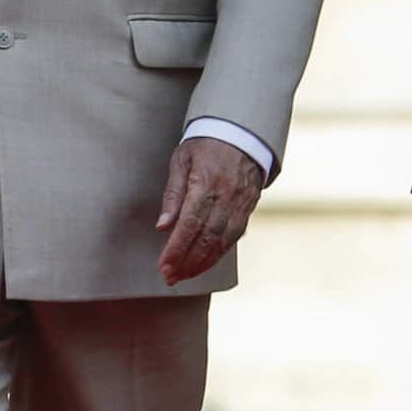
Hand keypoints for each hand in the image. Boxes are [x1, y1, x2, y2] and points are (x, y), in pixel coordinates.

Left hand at [156, 136, 265, 285]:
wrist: (242, 133)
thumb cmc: (206, 144)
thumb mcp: (182, 160)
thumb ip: (173, 194)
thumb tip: (162, 225)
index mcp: (206, 182)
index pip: (189, 223)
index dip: (176, 248)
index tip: (163, 265)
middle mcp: (226, 196)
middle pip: (206, 238)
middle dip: (187, 262)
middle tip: (170, 277)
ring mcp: (241, 204)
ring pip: (222, 242)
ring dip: (202, 263)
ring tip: (184, 276)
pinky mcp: (248, 208)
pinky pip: (234, 237)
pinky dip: (218, 254)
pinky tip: (204, 263)